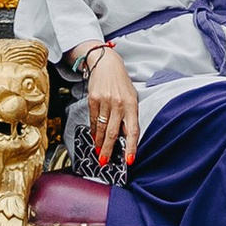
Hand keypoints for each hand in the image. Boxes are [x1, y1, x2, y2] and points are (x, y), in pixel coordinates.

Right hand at [84, 44, 141, 172]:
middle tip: (105, 162)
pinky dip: (93, 131)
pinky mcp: (93, 99)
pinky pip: (93, 120)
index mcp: (131, 104)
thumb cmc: (121, 83)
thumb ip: (129, 116)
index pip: (132, 130)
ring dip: (99, 143)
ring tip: (99, 153)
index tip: (129, 160)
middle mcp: (118, 103)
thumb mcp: (131, 97)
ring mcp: (105, 101)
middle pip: (113, 132)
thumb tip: (125, 137)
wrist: (106, 63)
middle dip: (109, 150)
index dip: (131, 147)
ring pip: (101, 128)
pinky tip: (94, 138)